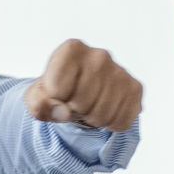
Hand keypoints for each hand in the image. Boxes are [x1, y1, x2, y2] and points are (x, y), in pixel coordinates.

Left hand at [24, 39, 142, 130]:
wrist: (81, 90)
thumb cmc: (57, 91)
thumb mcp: (38, 97)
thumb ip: (39, 103)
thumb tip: (63, 112)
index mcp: (71, 49)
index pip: (57, 90)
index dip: (55, 100)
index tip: (58, 93)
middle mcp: (99, 55)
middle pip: (82, 104)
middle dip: (75, 111)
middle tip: (75, 102)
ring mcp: (120, 71)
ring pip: (102, 115)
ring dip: (92, 119)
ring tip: (90, 106)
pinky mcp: (135, 88)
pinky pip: (121, 120)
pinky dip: (110, 123)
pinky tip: (105, 109)